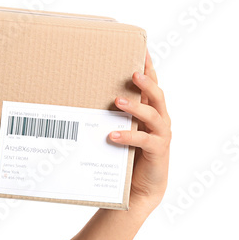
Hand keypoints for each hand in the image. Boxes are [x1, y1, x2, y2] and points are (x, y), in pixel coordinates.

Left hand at [109, 49, 170, 215]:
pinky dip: (128, 136)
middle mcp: (159, 119)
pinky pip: (145, 140)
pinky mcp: (158, 151)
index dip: (149, 66)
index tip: (142, 48)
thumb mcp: (115, 131)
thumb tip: (77, 101)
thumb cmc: (124, 158)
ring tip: (118, 101)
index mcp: (150, 111)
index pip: (151, 85)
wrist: (139, 190)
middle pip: (157, 94)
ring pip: (153, 114)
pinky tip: (112, 135)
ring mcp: (161, 135)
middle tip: (132, 73)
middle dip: (146, 81)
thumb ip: (107, 116)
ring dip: (136, 106)